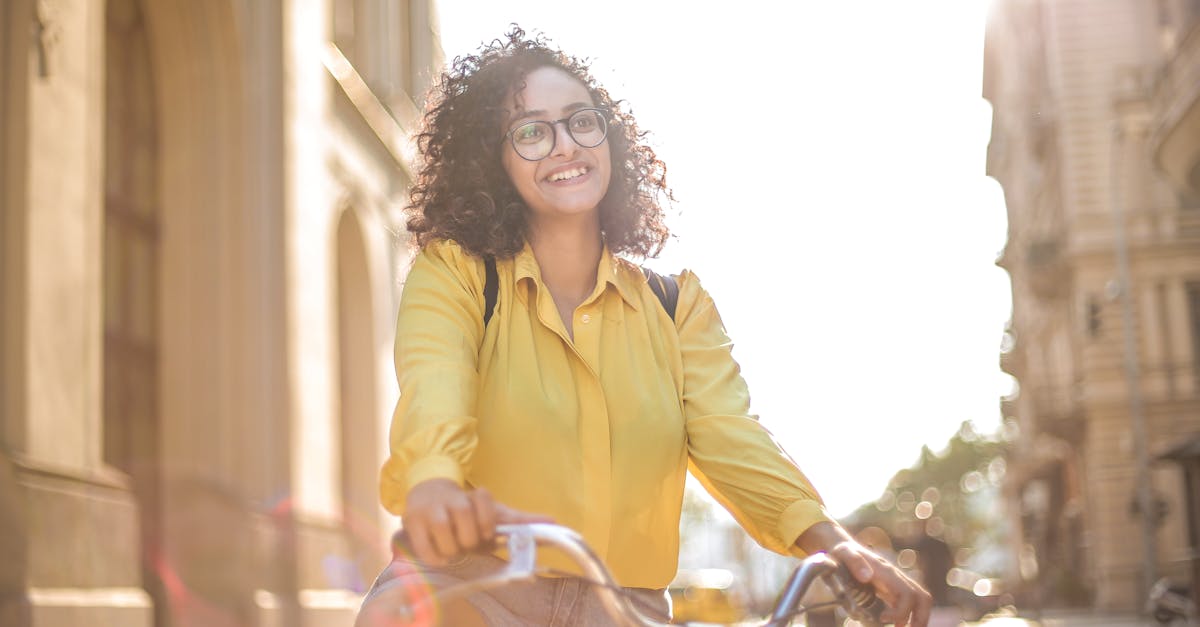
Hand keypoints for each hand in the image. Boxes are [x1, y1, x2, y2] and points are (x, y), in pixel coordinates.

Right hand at [402, 478, 552, 564]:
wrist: (429, 492)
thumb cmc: (467, 510)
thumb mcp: (493, 512)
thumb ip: (520, 520)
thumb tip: (554, 522)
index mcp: (474, 496)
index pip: (483, 501)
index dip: (486, 522)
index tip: (486, 532)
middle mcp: (452, 499)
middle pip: (465, 522)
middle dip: (468, 539)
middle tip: (466, 542)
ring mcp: (430, 510)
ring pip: (444, 533)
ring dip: (451, 548)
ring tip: (452, 548)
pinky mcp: (412, 522)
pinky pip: (426, 548)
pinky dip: (434, 557)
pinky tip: (439, 555)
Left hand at [797, 522, 931, 626]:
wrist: (844, 549)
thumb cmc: (843, 552)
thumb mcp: (844, 553)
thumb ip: (854, 561)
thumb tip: (867, 577)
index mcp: (887, 572)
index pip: (907, 593)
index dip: (900, 611)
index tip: (883, 619)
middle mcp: (896, 578)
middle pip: (922, 598)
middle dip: (921, 618)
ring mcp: (896, 585)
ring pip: (919, 601)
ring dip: (917, 619)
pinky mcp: (892, 592)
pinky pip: (908, 605)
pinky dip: (908, 617)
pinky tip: (897, 626)